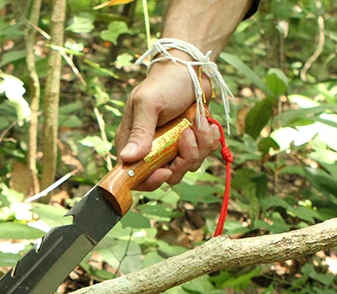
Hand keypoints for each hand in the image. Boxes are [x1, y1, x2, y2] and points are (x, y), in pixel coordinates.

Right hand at [115, 61, 220, 190]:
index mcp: (133, 142)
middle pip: (167, 175)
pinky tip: (206, 123)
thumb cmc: (165, 82)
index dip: (151, 180)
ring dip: (199, 146)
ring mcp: (172, 148)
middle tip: (187, 136)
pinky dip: (209, 141)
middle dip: (183, 160)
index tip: (166, 169)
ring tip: (198, 123)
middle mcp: (151, 149)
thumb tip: (127, 158)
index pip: (136, 175)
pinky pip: (202, 156)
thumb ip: (139, 131)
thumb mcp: (149, 103)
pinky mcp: (191, 144)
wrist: (191, 69)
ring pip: (187, 167)